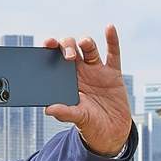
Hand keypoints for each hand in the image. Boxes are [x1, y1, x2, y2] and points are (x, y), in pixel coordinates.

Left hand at [41, 25, 131, 155]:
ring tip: (84, 44)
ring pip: (89, 49)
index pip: (55, 60)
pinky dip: (112, 40)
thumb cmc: (90, 125)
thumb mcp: (77, 118)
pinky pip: (113, 53)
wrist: (111, 132)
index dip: (51, 49)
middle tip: (68, 56)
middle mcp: (80, 72)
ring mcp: (96, 71)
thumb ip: (64, 112)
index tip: (47, 43)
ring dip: (86, 43)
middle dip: (67, 47)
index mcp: (66, 81)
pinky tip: (109, 28)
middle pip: (70, 49)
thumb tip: (48, 109)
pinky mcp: (113, 73)